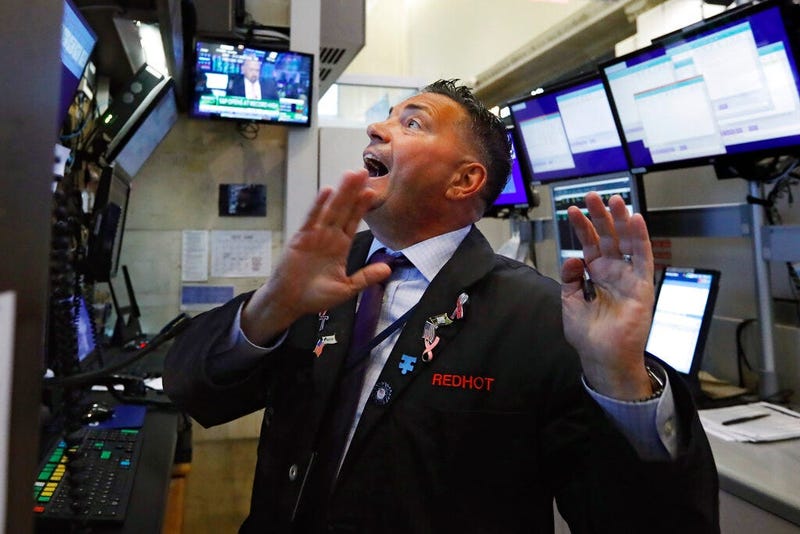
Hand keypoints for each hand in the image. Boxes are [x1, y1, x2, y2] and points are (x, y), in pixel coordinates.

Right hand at [241, 170, 391, 344]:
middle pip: (344, 209)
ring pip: (331, 209)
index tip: (372, 190)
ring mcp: (315, 235)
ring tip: (350, 175)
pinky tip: (327, 191)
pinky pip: (311, 219)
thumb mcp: (346, 288)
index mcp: (340, 246)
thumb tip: (388, 269)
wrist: (290, 302)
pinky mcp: (301, 238)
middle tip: (364, 171)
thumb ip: (366, 277)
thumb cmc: (316, 296)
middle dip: (353, 191)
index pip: (354, 221)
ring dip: (341, 192)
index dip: (362, 206)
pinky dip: (319, 205)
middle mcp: (329, 237)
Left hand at [561, 193, 654, 400]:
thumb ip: (570, 279)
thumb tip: (573, 258)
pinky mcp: (642, 287)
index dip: (582, 228)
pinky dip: (640, 239)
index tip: (572, 210)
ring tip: (614, 200)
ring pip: (627, 242)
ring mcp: (628, 277)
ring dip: (621, 220)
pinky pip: (643, 259)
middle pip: (608, 237)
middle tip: (592, 196)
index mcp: (596, 275)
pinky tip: (635, 220)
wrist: (601, 357)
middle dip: (601, 216)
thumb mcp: (569, 302)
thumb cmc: (588, 334)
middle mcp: (613, 272)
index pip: (590, 245)